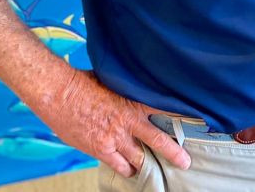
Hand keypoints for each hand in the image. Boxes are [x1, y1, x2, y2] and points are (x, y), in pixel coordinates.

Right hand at [31, 68, 190, 176]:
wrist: (59, 94)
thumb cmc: (83, 82)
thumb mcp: (113, 81)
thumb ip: (127, 89)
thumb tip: (136, 85)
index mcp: (134, 102)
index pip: (164, 112)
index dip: (180, 120)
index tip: (195, 124)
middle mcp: (127, 123)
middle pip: (157, 142)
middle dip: (173, 153)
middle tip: (184, 162)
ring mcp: (114, 139)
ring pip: (138, 159)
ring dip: (146, 164)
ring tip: (154, 169)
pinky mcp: (100, 150)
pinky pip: (119, 166)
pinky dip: (126, 171)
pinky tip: (131, 173)